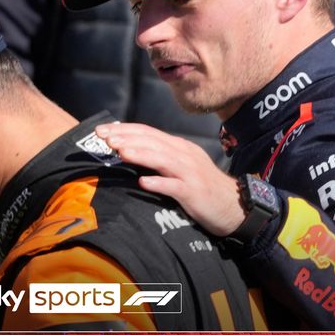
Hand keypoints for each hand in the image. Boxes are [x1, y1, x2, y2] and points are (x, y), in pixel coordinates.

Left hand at [96, 122, 245, 235]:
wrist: (234, 206)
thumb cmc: (200, 187)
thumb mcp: (179, 166)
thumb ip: (159, 157)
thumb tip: (128, 150)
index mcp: (178, 147)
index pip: (147, 132)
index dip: (124, 129)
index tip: (100, 131)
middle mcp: (184, 154)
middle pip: (152, 141)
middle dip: (126, 137)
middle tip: (103, 138)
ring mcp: (190, 172)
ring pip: (162, 159)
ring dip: (140, 154)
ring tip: (120, 152)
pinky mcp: (194, 192)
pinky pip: (175, 186)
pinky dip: (159, 183)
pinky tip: (143, 182)